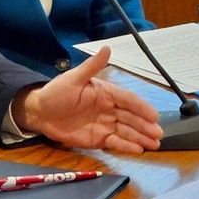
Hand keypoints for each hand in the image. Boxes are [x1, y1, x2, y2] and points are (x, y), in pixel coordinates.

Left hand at [13, 47, 162, 153]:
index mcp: (105, 93)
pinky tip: (138, 150)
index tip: (154, 115)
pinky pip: (115, 142)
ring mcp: (104, 124)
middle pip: (131, 117)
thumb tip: (107, 48)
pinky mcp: (98, 138)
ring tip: (155, 144)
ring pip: (127, 131)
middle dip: (145, 125)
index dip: (141, 107)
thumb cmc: (56, 93)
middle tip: (158, 133)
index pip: (128, 99)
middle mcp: (109, 109)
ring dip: (141, 137)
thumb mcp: (73, 78)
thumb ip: (91, 66)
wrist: (39, 113)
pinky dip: (127, 146)